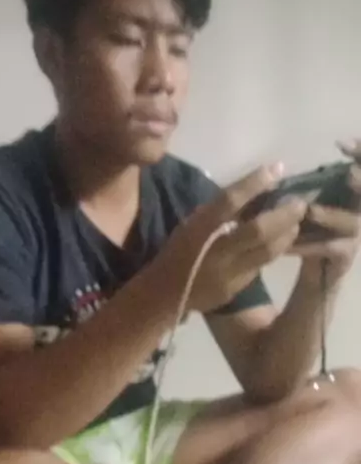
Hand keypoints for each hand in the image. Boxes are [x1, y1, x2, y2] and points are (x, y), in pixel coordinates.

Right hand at [168, 163, 305, 312]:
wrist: (163, 295)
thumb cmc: (176, 253)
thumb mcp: (191, 226)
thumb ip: (218, 214)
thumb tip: (253, 193)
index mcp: (198, 228)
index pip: (229, 201)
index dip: (254, 183)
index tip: (276, 168)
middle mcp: (215, 250)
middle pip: (258, 230)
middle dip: (283, 214)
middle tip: (300, 203)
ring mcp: (227, 272)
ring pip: (267, 251)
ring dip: (286, 234)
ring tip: (296, 222)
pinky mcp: (236, 287)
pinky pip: (261, 266)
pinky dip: (274, 251)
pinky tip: (282, 242)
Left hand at [294, 140, 360, 287]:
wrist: (315, 276)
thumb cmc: (311, 236)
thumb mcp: (305, 208)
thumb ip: (301, 190)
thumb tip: (274, 170)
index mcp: (350, 195)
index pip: (360, 168)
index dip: (359, 154)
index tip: (342, 144)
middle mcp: (359, 211)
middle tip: (350, 173)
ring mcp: (356, 234)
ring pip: (351, 221)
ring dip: (330, 215)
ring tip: (310, 211)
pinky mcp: (347, 256)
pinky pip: (330, 248)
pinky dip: (310, 245)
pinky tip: (290, 244)